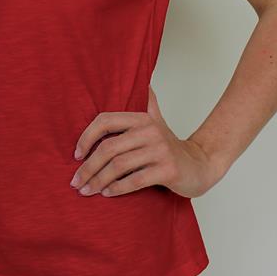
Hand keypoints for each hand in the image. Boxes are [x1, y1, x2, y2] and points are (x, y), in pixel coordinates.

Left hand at [70, 86, 222, 199]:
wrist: (200, 165)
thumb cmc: (170, 147)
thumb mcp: (157, 121)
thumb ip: (146, 103)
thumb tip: (141, 81)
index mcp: (142, 118)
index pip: (105, 121)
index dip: (86, 137)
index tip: (76, 155)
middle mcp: (150, 131)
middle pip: (108, 148)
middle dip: (88, 167)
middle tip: (76, 181)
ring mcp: (160, 150)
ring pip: (119, 166)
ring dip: (98, 180)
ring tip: (87, 190)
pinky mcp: (168, 170)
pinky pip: (135, 180)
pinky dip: (117, 189)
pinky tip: (107, 194)